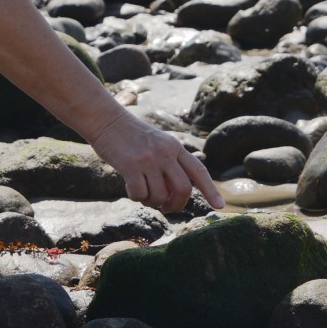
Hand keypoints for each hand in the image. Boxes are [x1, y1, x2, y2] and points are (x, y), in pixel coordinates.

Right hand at [90, 109, 223, 213]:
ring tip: (141, 191)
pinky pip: (139, 194)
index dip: (211, 189)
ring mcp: (148, 158)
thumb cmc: (130, 135)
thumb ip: (169, 163)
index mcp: (174, 146)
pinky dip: (135, 197)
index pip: (198, 170)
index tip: (220, 206)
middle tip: (166, 208)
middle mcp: (165, 152)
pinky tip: (129, 187)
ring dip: (150, 201)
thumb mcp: (157, 142)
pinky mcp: (130, 165)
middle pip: (182, 189)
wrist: (106, 119)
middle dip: (176, 205)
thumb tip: (175, 194)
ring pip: (159, 195)